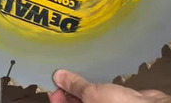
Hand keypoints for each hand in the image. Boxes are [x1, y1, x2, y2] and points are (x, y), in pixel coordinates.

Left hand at [48, 70, 166, 102]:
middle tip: (62, 73)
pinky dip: (96, 86)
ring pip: (89, 99)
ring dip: (82, 88)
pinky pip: (101, 95)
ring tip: (75, 71)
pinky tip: (93, 74)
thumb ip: (75, 86)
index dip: (57, 97)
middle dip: (68, 91)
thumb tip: (59, 76)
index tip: (53, 83)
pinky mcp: (116, 102)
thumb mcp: (92, 95)